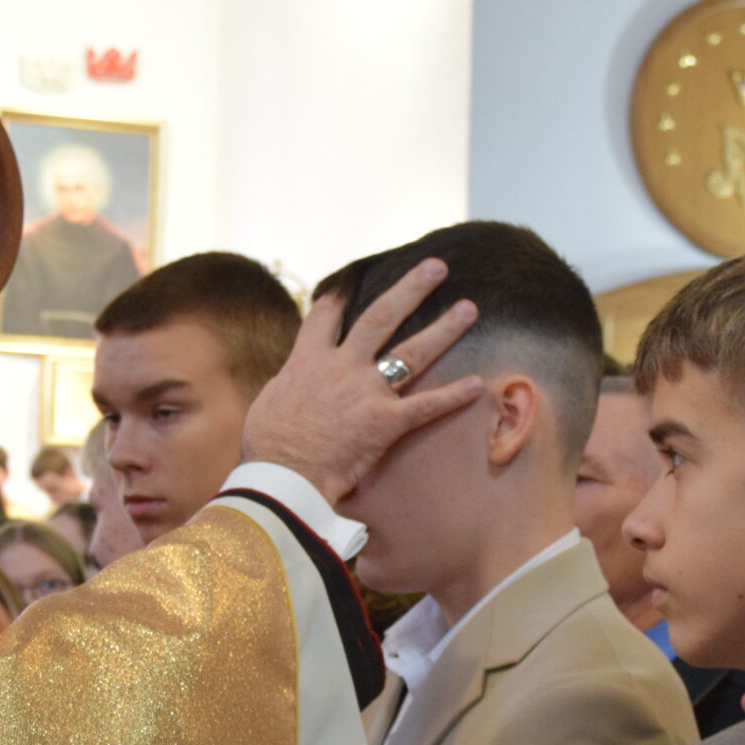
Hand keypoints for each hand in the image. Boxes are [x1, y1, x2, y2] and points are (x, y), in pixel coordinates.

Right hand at [242, 260, 483, 504]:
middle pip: (380, 316)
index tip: (353, 282)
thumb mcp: (269, 403)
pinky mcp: (385, 421)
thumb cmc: (268, 447)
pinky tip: (476, 384)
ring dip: (444, 328)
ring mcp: (366, 391)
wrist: (283, 476)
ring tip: (469, 309)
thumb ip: (289, 384)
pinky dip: (452, 396)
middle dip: (411, 289)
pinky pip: (426, 405)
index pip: (325, 316)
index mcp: (308, 360)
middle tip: (436, 267)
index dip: (339, 298)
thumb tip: (291, 382)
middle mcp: (342, 366)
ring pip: (411, 351)